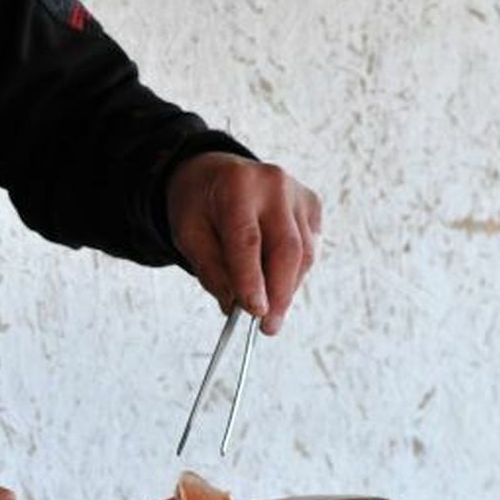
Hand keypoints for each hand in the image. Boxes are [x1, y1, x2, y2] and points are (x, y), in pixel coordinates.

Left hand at [165, 151, 321, 335]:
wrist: (215, 172)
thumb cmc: (199, 205)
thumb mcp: (188, 234)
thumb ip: (211, 269)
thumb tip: (237, 306)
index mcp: (236, 185)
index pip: (247, 240)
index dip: (253, 280)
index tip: (255, 313)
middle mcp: (273, 183)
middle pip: (287, 249)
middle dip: (280, 294)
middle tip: (268, 327)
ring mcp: (297, 192)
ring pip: (304, 253)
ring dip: (288, 287)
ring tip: (269, 309)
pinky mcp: (311, 203)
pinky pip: (310, 247)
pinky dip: (295, 271)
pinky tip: (276, 278)